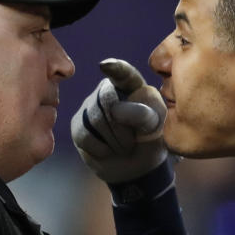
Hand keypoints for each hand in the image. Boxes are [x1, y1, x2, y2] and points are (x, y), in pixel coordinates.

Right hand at [70, 58, 167, 182]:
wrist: (136, 167)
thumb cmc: (150, 140)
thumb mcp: (157, 128)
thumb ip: (143, 114)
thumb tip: (115, 110)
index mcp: (132, 86)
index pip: (123, 74)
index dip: (114, 68)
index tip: (105, 66)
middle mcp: (107, 91)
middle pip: (105, 99)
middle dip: (121, 126)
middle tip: (132, 142)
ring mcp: (90, 107)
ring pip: (94, 118)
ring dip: (114, 140)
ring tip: (123, 147)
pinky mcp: (78, 126)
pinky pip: (84, 135)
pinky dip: (101, 149)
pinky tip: (108, 151)